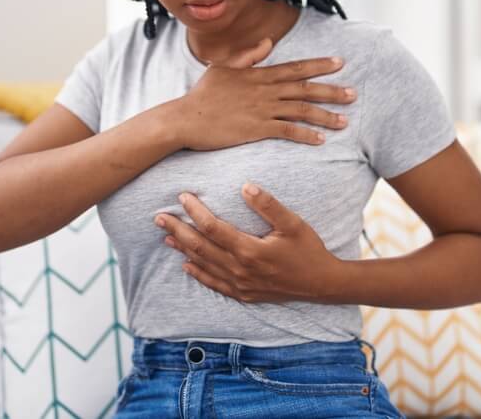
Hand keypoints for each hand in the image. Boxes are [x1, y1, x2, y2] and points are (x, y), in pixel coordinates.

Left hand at [153, 183, 342, 303]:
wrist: (322, 284)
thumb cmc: (308, 250)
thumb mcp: (293, 223)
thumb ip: (269, 205)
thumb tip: (245, 186)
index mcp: (250, 251)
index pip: (213, 228)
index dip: (195, 211)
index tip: (182, 196)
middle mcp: (240, 270)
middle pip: (200, 247)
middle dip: (178, 230)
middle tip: (158, 217)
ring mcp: (240, 285)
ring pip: (204, 265)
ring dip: (183, 249)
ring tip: (166, 237)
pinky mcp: (244, 294)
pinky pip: (214, 284)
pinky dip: (198, 273)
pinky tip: (186, 265)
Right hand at [175, 37, 356, 150]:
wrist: (185, 118)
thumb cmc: (202, 95)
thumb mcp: (224, 68)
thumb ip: (248, 56)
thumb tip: (267, 42)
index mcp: (258, 74)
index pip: (295, 67)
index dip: (319, 65)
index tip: (340, 63)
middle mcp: (265, 90)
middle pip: (305, 88)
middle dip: (331, 91)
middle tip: (353, 94)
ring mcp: (262, 109)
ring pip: (301, 110)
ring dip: (325, 116)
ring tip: (344, 121)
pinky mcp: (256, 129)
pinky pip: (287, 131)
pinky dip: (306, 135)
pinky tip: (320, 139)